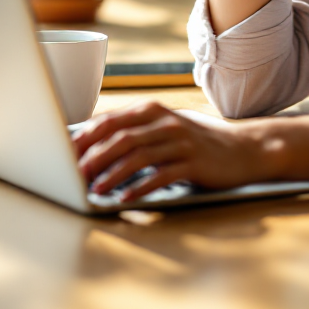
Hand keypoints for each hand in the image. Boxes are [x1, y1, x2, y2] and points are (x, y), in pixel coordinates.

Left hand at [73, 101, 266, 199]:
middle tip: (74, 175)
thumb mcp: (166, 128)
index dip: (86, 137)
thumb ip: (136, 131)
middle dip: (94, 156)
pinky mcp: (194, 162)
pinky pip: (162, 175)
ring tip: (95, 190)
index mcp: (154, 110)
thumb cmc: (197, 142)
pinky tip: (125, 198)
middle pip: (122, 137)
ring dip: (113, 174)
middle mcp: (166, 122)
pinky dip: (140, 187)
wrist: (243, 149)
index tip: (64, 154)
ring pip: (138, 156)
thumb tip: (94, 145)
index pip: (112, 120)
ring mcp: (181, 141)